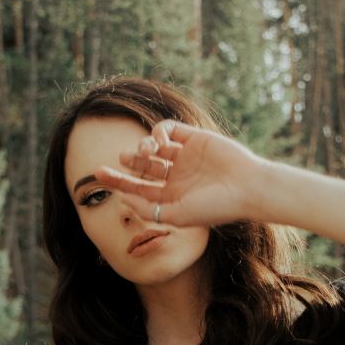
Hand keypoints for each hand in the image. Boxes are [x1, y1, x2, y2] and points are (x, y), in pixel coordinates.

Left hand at [94, 119, 262, 226]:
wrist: (248, 188)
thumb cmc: (215, 207)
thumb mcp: (176, 214)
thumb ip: (148, 208)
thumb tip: (122, 197)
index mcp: (171, 196)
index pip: (137, 187)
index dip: (116, 180)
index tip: (97, 174)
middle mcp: (176, 176)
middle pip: (142, 167)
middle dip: (128, 162)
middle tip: (120, 159)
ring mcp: (185, 156)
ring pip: (153, 148)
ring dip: (143, 148)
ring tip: (145, 153)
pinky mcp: (194, 138)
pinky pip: (169, 130)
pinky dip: (158, 132)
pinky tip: (158, 141)